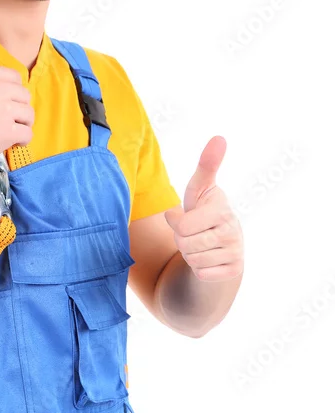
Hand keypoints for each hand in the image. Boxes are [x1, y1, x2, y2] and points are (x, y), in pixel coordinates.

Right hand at [0, 65, 33, 171]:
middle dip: (20, 107)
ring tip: (14, 131)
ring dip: (24, 123)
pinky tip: (15, 142)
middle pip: (24, 95)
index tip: (10, 99)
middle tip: (12, 118)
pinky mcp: (8, 132)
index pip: (14, 76)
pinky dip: (23, 140)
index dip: (15, 89)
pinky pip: (28, 133)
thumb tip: (3, 86)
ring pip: (29, 114)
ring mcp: (5, 111)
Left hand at [163, 136, 243, 280]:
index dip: (176, 223)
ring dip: (190, 255)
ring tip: (200, 245)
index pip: (182, 226)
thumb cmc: (203, 211)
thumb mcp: (199, 188)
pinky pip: (202, 274)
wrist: (220, 244)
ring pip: (193, 260)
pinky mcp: (235, 270)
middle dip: (182, 241)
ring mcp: (236, 251)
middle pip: (186, 244)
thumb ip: (206, 165)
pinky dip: (200, 269)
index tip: (185, 217)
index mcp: (222, 208)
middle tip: (192, 233)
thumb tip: (220, 137)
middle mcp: (233, 229)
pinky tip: (208, 259)